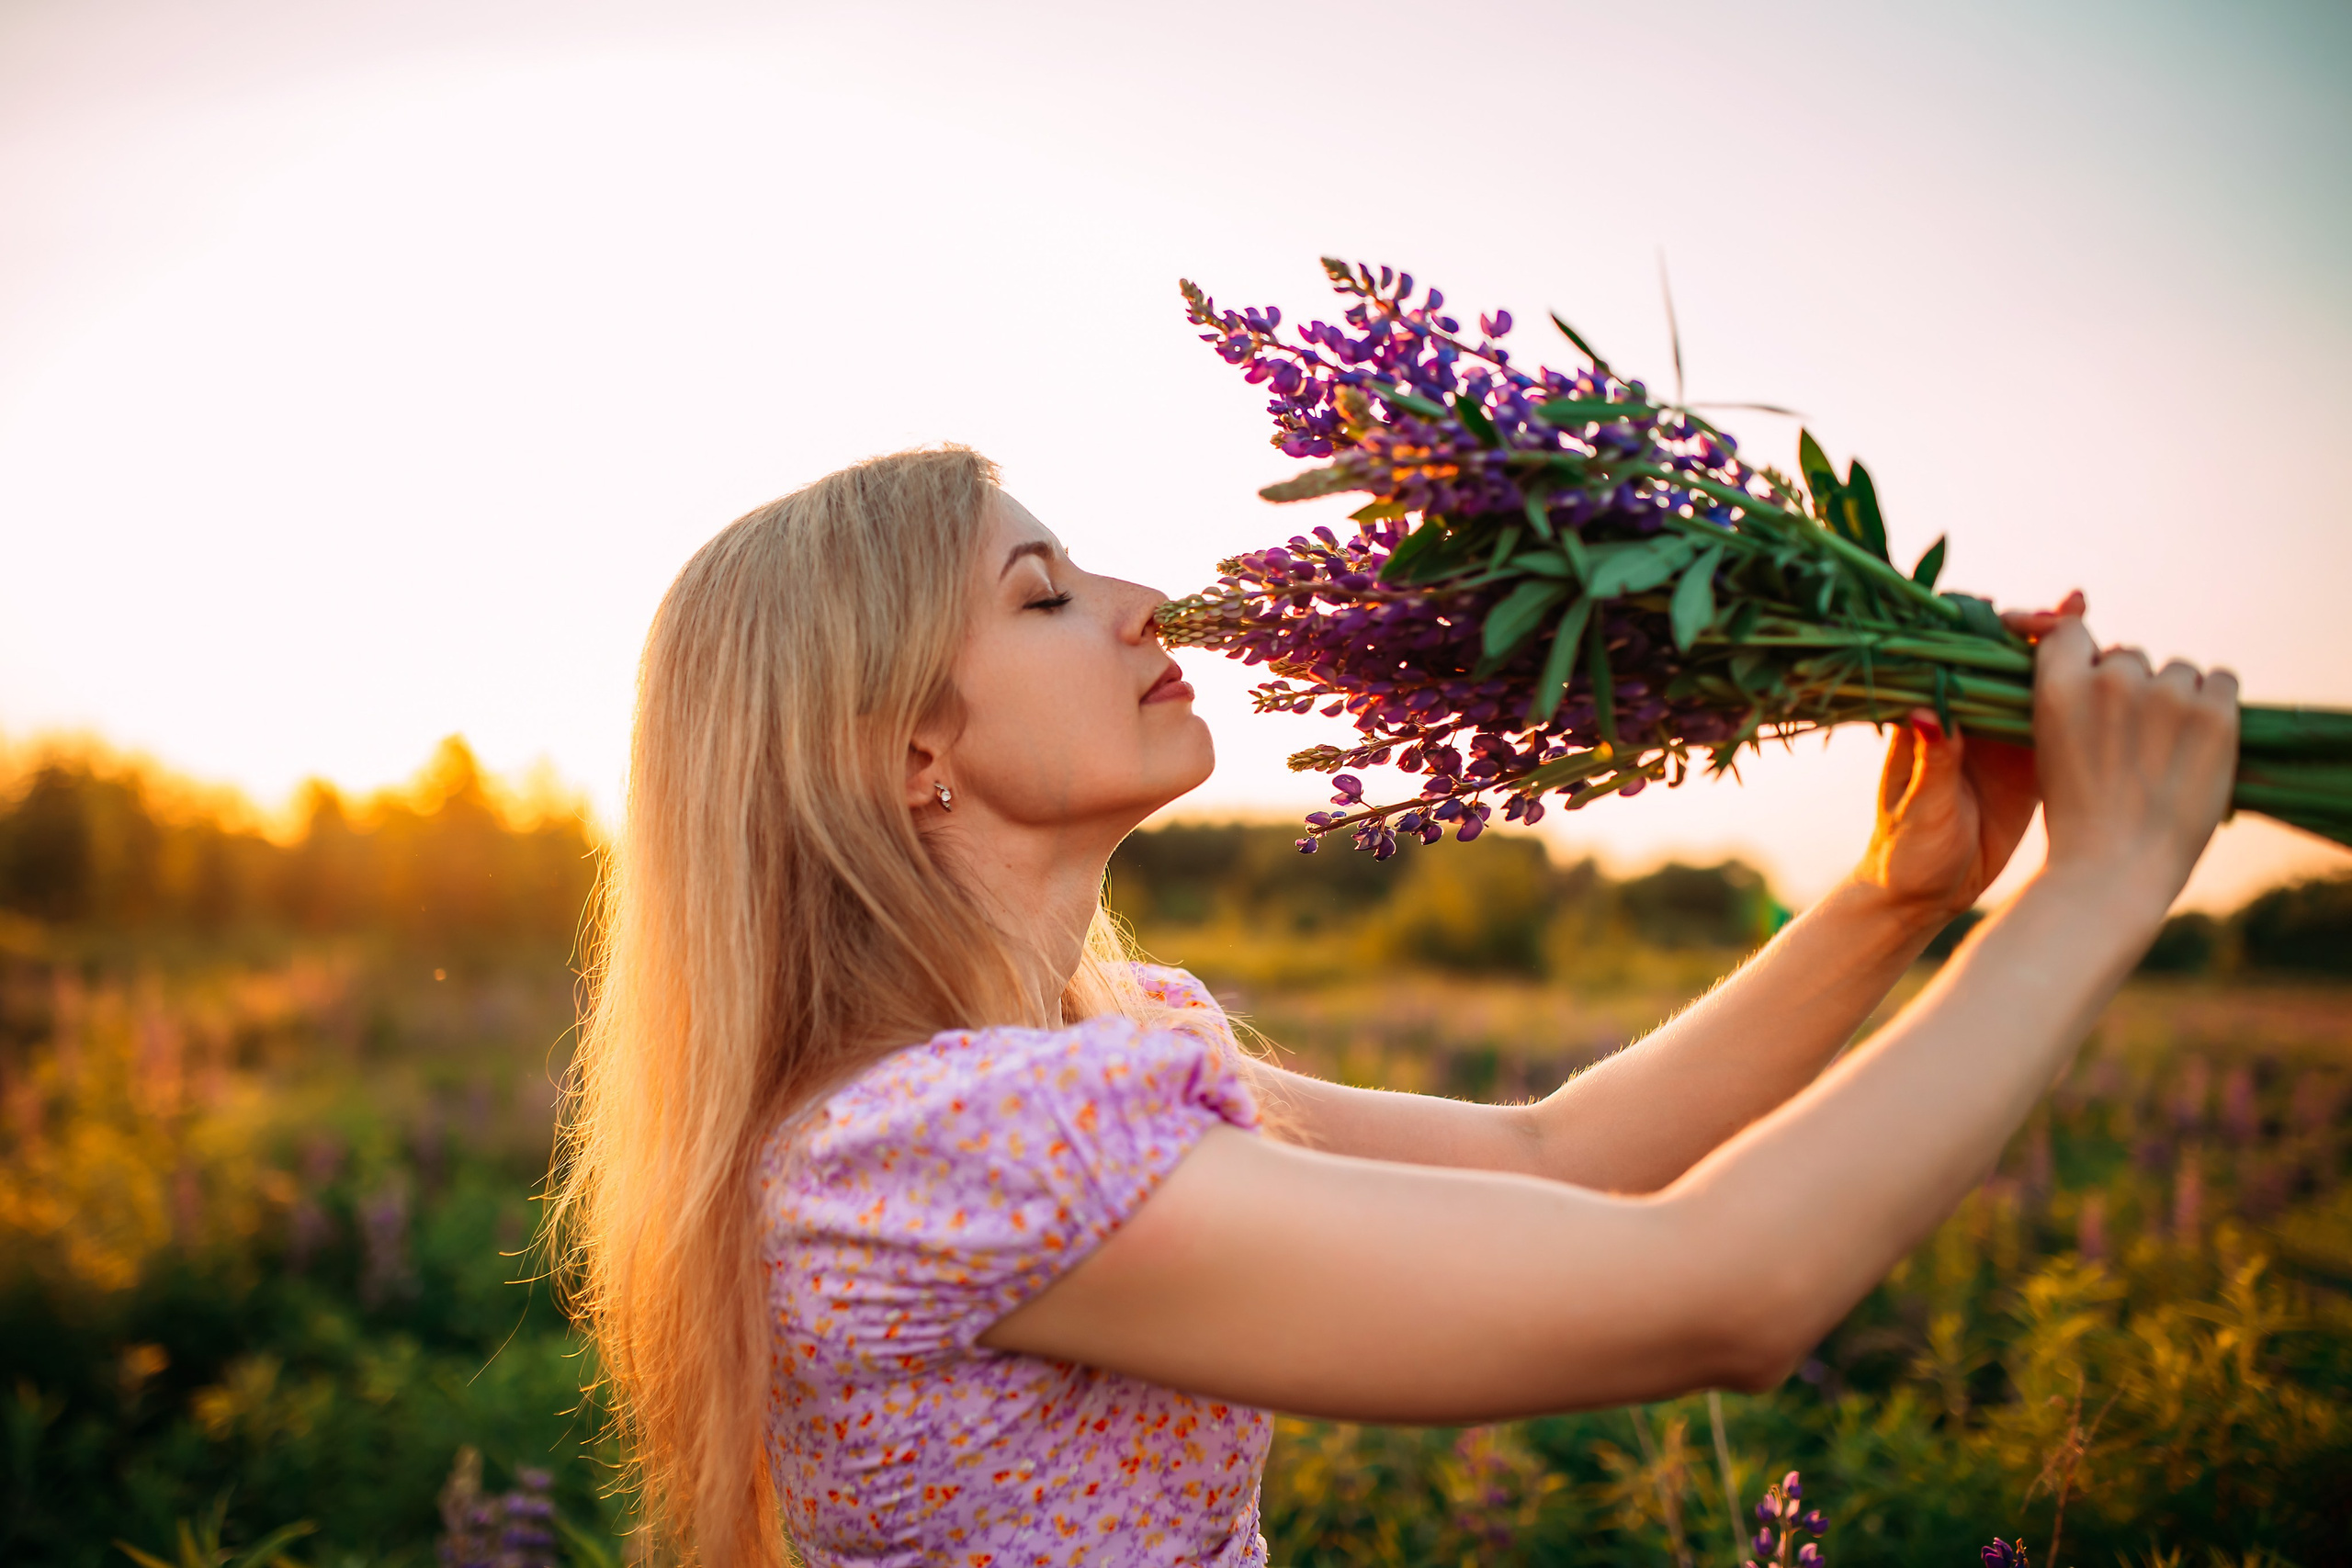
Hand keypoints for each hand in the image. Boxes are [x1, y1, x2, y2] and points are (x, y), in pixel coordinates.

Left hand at [1849, 592, 2083, 920]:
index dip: (1991, 634)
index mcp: (1938, 724)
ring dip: (2074, 667)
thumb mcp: (1922, 808)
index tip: (2020, 614)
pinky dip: (2089, 710)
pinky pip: (2062, 731)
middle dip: (2046, 638)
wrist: (1924, 896)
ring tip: (2107, 638)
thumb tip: (1927, 712)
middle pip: (2009, 669)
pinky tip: (2124, 692)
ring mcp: (2003, 746)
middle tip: (2077, 606)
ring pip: (2043, 694)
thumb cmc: (1908, 852)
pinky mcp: (2030, 770)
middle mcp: (1971, 725)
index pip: (1964, 664)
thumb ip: (1931, 762)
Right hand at [2033, 616, 2237, 908]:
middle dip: (2132, 685)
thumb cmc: (2077, 817)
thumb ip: (2065, 698)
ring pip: (2178, 670)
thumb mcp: (2047, 748)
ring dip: (2176, 698)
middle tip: (2131, 739)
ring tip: (2166, 752)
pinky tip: (2201, 742)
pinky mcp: (2214, 714)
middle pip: (2130, 655)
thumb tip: (2097, 655)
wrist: (2115, 870)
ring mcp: (2165, 695)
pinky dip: (2216, 704)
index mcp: (2058, 689)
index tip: (2089, 668)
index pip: (2071, 633)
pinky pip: (2222, 680)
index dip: (2081, 646)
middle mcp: (2111, 681)